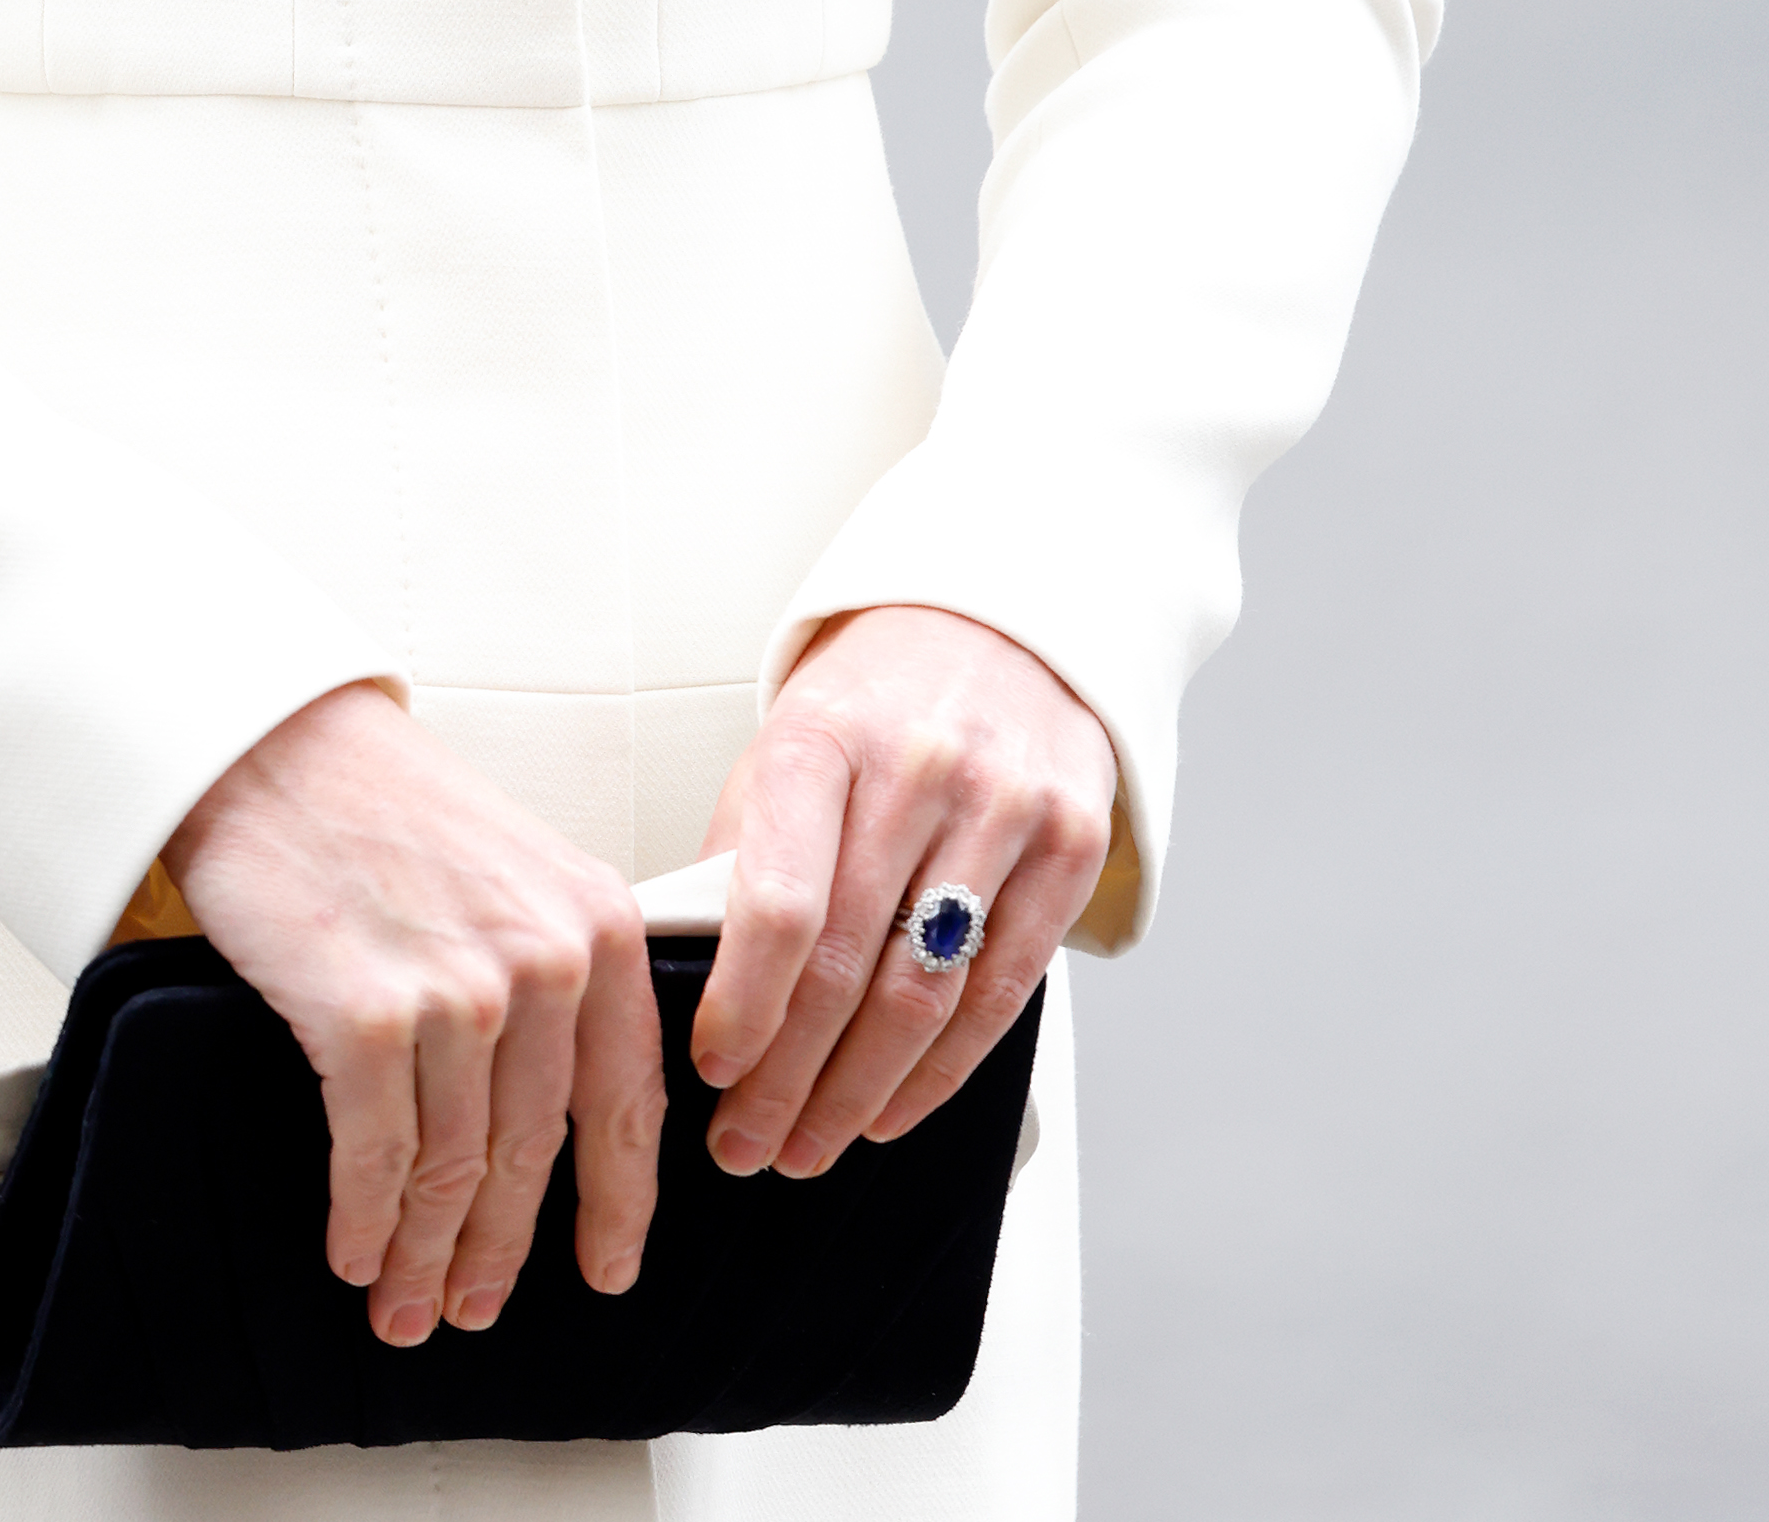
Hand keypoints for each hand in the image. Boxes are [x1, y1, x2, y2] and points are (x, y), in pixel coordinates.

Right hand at [162, 682, 667, 1348]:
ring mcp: (459, 992)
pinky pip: (377, 1157)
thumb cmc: (386, 805)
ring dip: (426, 1254)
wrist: (276, 746)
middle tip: (475, 1305)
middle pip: (533, 1154)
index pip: (625, 1102)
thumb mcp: (516, 870)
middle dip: (501, 1249)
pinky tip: (357, 1251)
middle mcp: (545, 962)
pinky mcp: (368, 1016)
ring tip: (408, 1301)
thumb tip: (558, 1101)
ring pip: (454, 1170)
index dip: (617, 1205)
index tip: (608, 1268)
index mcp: (596, 924)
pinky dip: (368, 1221)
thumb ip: (557, 969)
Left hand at [687, 605, 1117, 1179]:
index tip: (712, 1071)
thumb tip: (697, 987)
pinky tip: (891, 1112)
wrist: (998, 622)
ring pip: (925, 993)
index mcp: (824, 738)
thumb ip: (746, 853)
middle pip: (848, 965)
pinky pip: (1002, 993)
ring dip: (858, 1094)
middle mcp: (919, 769)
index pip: (779, 900)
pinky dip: (940, 1072)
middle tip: (746, 1147)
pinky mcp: (1071, 846)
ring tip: (807, 1146)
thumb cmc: (871, 704)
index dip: (744, 1003)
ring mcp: (1004, 807)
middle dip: (788, 1078)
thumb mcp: (787, 747)